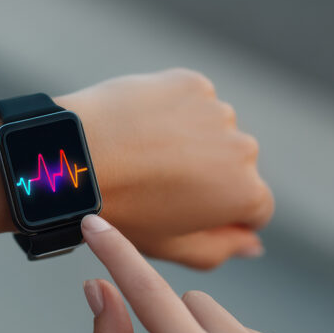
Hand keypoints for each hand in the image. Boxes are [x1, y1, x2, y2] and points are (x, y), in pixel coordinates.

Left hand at [55, 69, 272, 268]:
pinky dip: (173, 112)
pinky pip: (192, 102)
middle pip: (237, 166)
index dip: (221, 216)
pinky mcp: (191, 84)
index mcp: (246, 194)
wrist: (78, 158)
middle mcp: (244, 149)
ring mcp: (218, 112)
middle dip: (209, 175)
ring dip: (192, 141)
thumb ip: (223, 249)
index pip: (255, 209)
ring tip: (145, 155)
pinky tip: (140, 128)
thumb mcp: (172, 248)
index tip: (183, 212)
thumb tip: (254, 244)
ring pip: (214, 131)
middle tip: (158, 183)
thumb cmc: (122, 211)